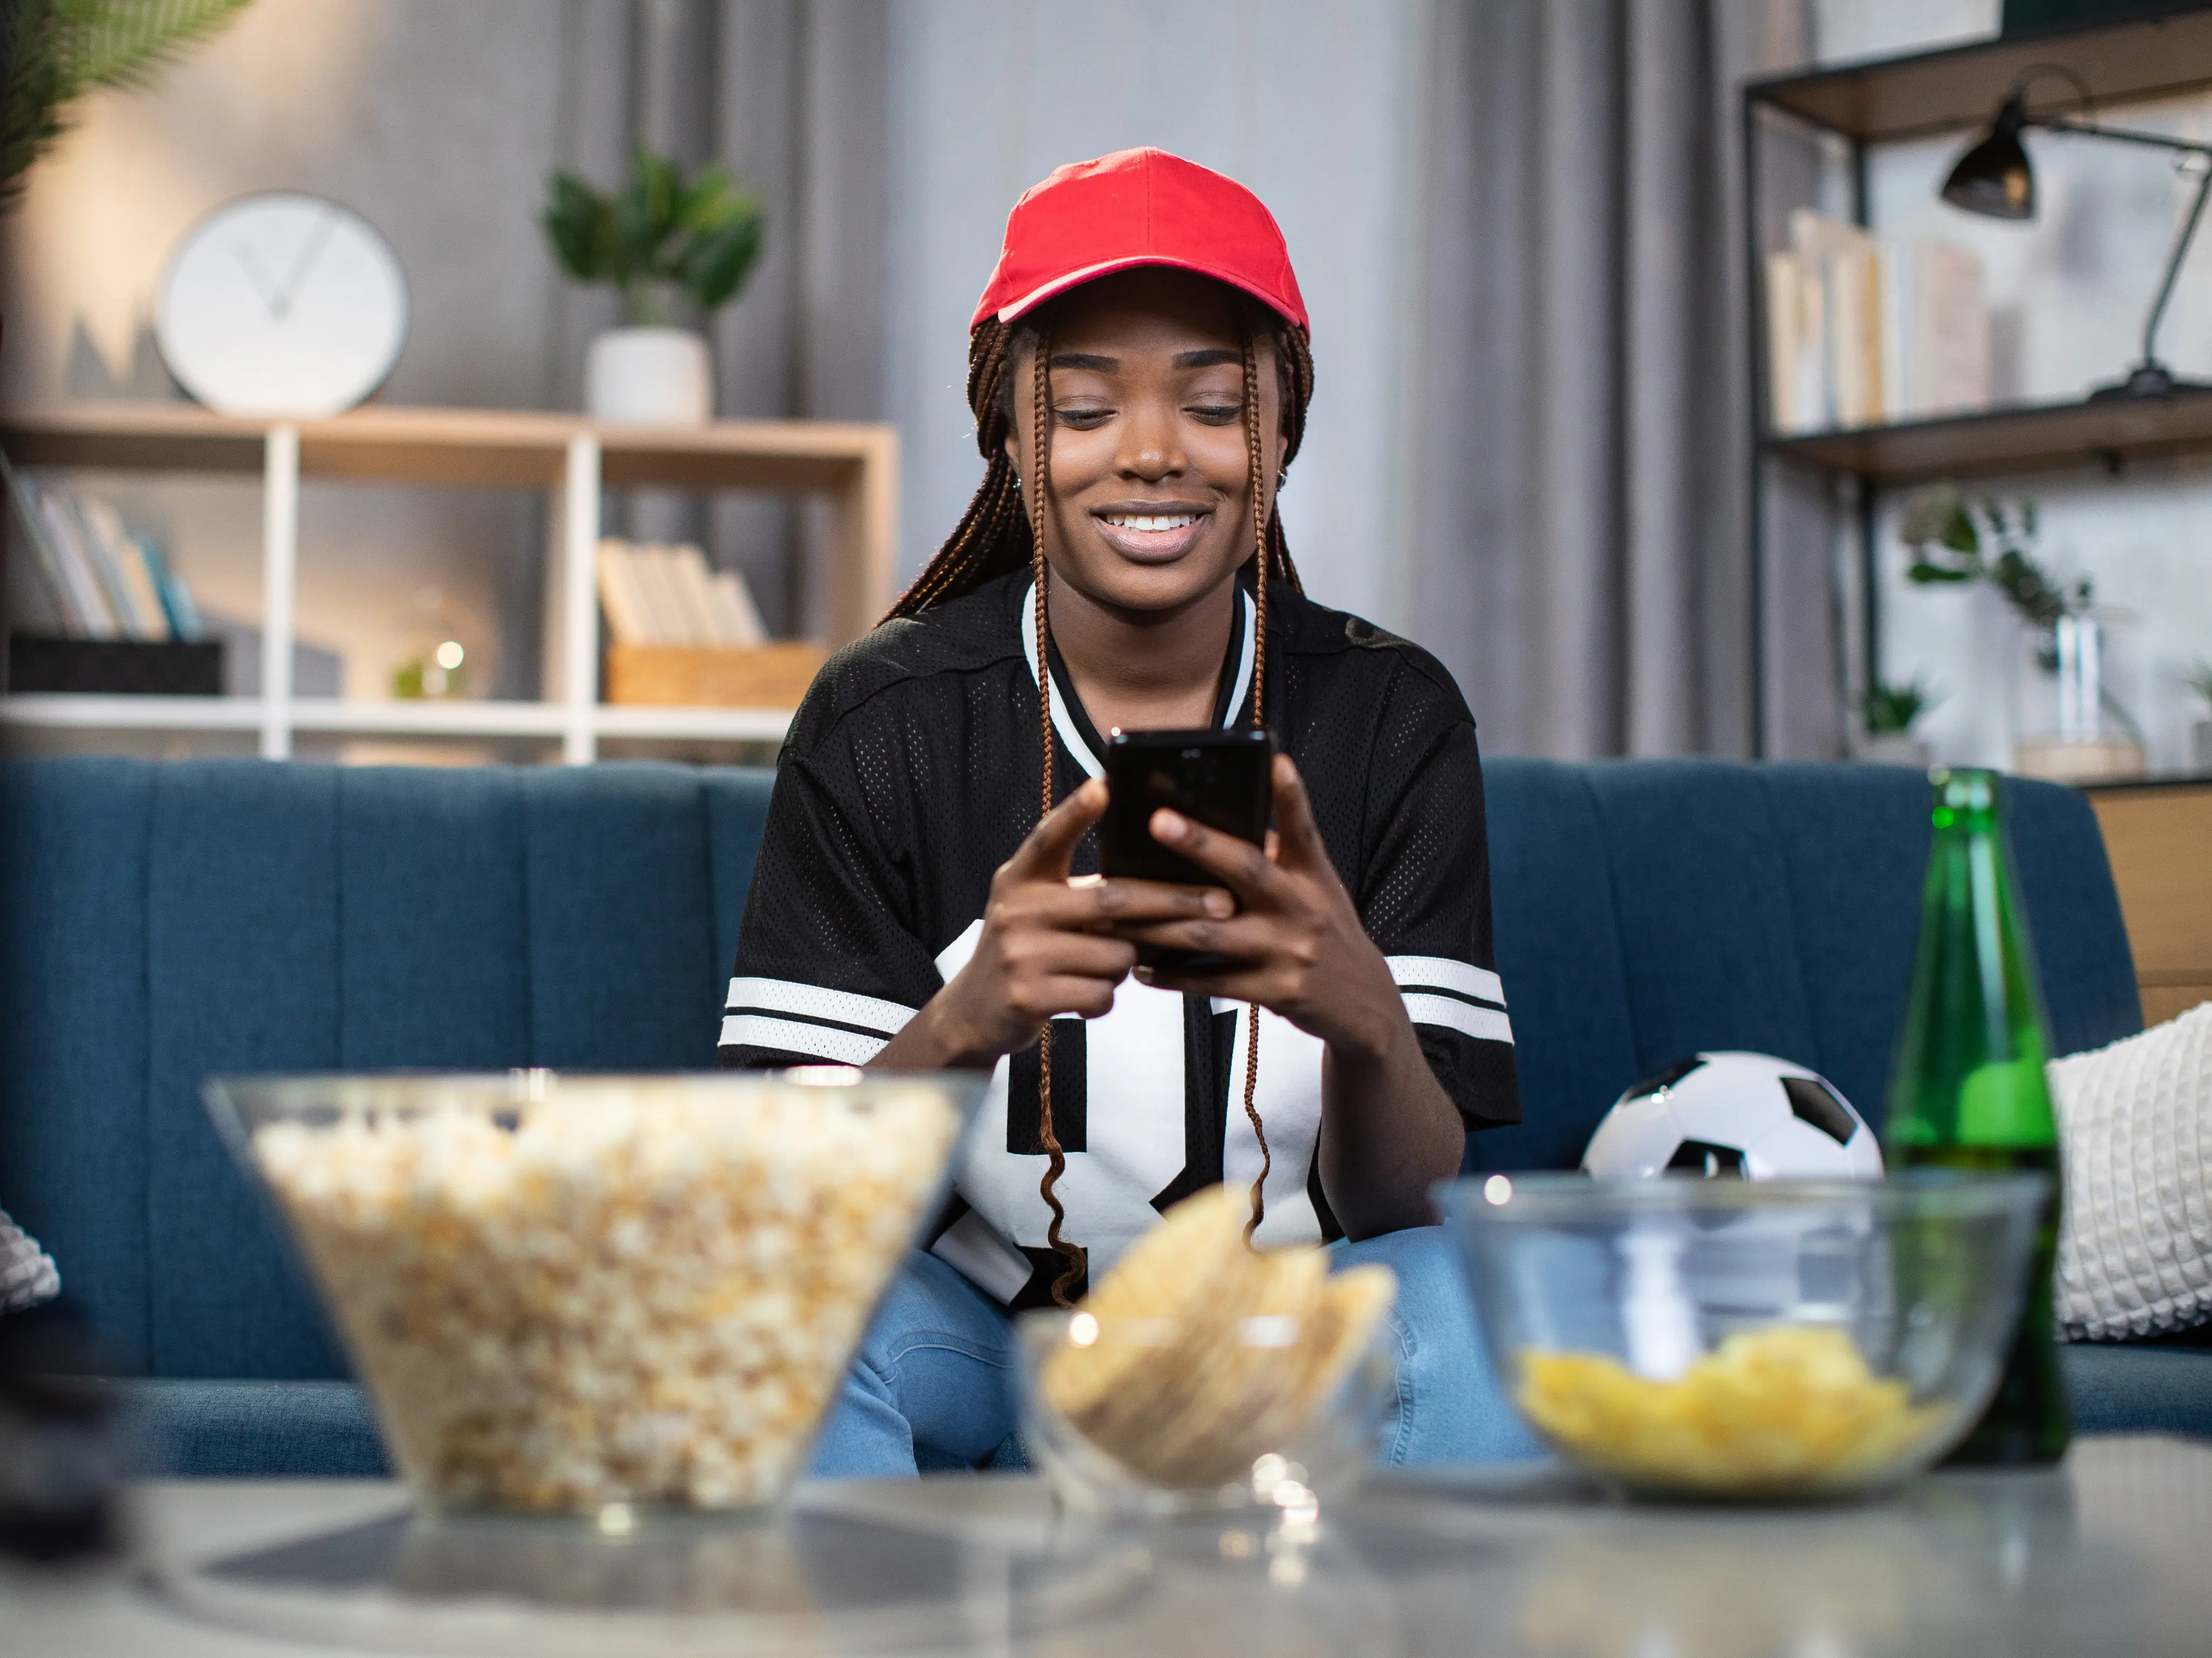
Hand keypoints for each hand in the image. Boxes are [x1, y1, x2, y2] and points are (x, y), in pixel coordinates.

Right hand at [908, 777, 1233, 1067]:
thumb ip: (1080, 891)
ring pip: (1115, 956)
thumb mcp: (1038, 907)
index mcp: (1020, 877)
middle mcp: (1017, 908)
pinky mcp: (1029, 995)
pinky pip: (1100, 995)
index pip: (1050, 836)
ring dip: (1123, 965)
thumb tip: (1157, 882)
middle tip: (1221, 902)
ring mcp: (1021, 953)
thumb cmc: (1028, 947)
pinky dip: (1103, 998)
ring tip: (1097, 966)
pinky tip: (1080, 996)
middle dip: (1173, 902)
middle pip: (1112, 899)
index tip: (1105, 785)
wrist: (976, 1010)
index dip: (1077, 810)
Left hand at [1119, 755, 1398, 1056]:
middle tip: (1158, 821)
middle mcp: (1303, 908)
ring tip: (1114, 913)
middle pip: (1248, 870)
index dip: (1291, 795)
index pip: (1303, 829)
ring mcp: (1289, 951)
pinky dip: (1172, 975)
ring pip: (1211, 933)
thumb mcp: (1317, 890)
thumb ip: (1278, 858)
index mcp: (1313, 876)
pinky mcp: (1275, 991)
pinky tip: (1139, 967)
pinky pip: (1212, 982)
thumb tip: (1222, 821)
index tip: (1275, 761)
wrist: (1363, 1002)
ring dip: (1157, 924)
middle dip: (1201, 844)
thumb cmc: (1325, 931)